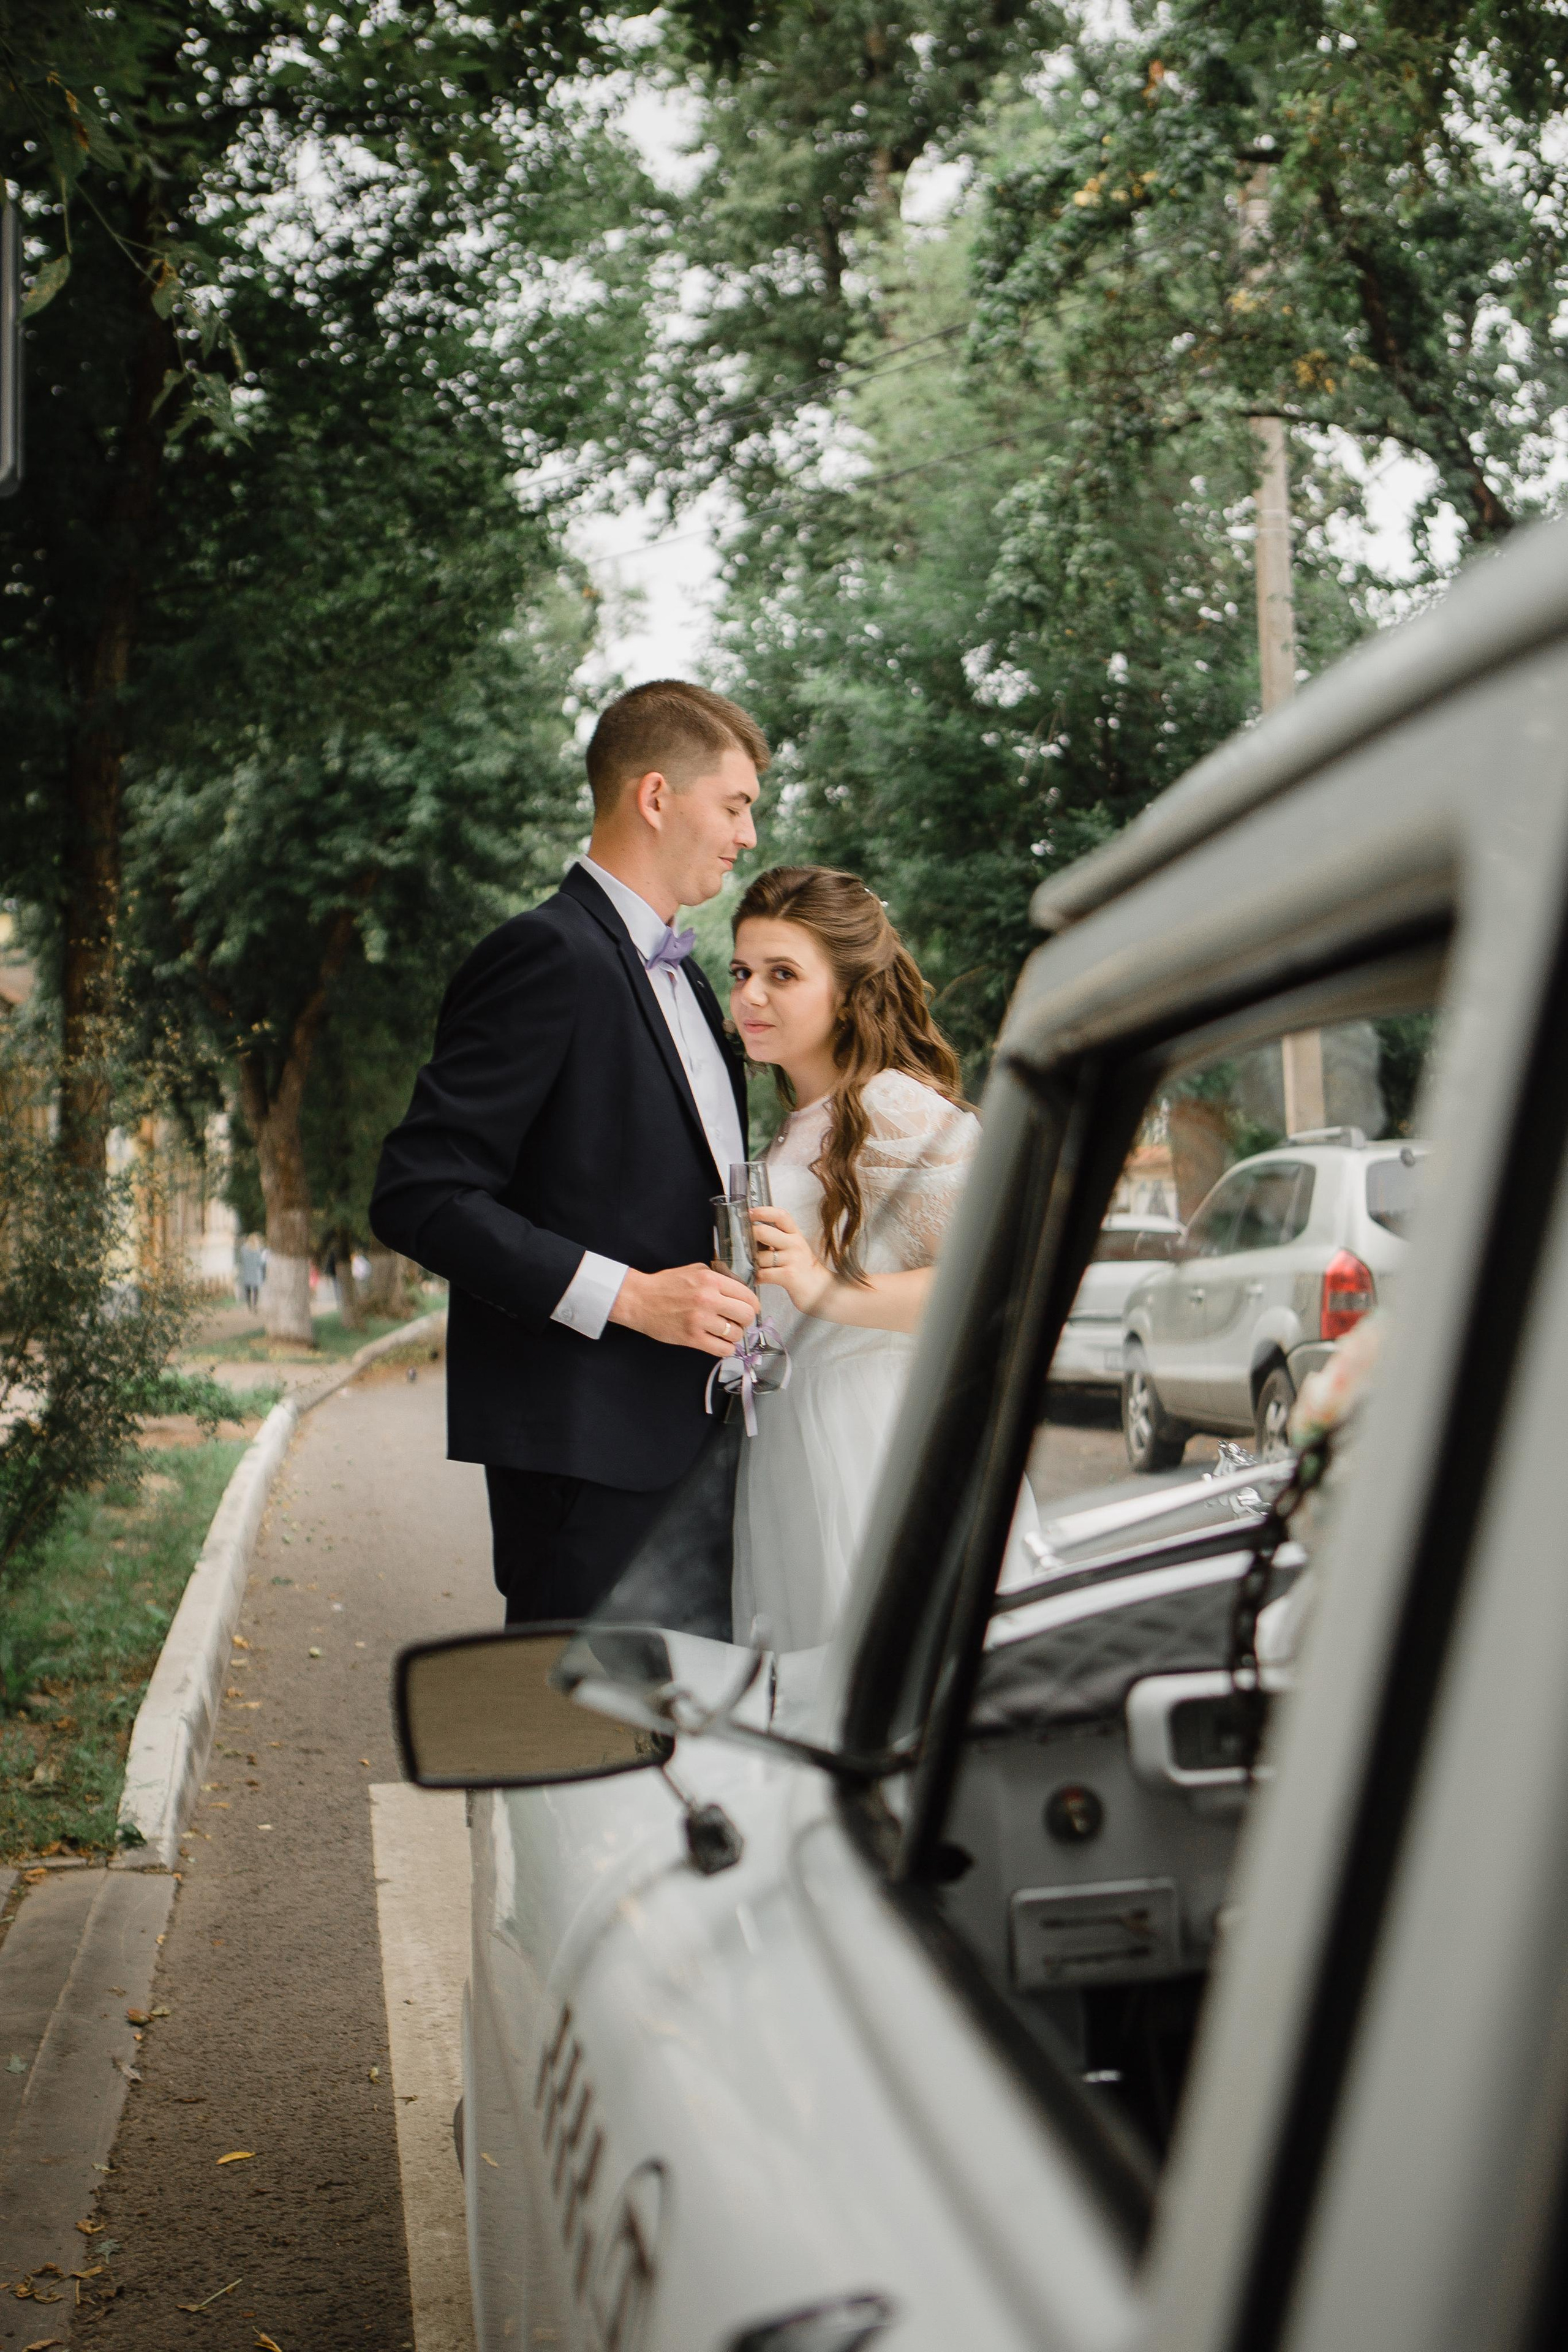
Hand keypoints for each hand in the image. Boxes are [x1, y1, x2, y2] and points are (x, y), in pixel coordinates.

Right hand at [609, 1264, 760, 1358]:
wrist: (639, 1300)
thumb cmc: (665, 1285)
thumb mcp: (694, 1270)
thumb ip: (717, 1276)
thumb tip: (737, 1288)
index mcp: (711, 1280)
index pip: (747, 1295)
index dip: (752, 1304)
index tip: (750, 1309)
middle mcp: (708, 1299)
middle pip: (746, 1315)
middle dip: (745, 1320)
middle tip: (738, 1321)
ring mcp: (700, 1320)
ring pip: (736, 1334)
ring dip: (734, 1335)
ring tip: (725, 1332)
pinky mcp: (692, 1338)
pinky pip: (722, 1349)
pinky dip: (726, 1349)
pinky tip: (720, 1343)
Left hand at [749, 1206, 829, 1313]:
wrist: (820, 1288)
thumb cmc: (802, 1268)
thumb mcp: (793, 1246)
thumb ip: (776, 1237)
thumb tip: (751, 1231)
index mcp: (795, 1234)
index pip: (780, 1215)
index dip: (762, 1211)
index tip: (749, 1214)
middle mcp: (795, 1244)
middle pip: (763, 1232)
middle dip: (749, 1238)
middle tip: (745, 1245)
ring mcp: (792, 1259)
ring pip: (760, 1256)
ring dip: (753, 1263)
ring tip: (756, 1267)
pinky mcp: (788, 1276)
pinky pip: (763, 1274)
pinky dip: (757, 1277)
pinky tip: (759, 1278)